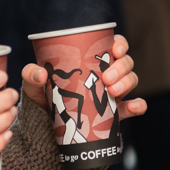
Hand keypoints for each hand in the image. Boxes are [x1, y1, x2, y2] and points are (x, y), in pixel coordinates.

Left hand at [20, 34, 145, 118]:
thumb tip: (41, 74)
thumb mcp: (34, 84)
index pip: (114, 45)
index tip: (114, 49)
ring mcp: (114, 92)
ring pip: (131, 80)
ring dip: (127, 82)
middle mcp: (108, 73)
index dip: (120, 44)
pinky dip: (138, 105)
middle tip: (105, 78)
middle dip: (121, 67)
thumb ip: (31, 74)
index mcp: (93, 59)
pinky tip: (134, 106)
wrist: (48, 125)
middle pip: (126, 62)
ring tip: (112, 91)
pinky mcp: (116, 112)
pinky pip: (134, 107)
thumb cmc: (44, 96)